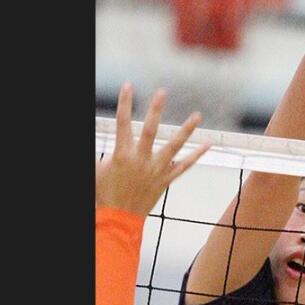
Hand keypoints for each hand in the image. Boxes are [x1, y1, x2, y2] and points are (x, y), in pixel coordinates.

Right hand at [96, 82, 211, 213]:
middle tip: (162, 92)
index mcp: (122, 154)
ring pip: (174, 146)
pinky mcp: (164, 180)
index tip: (127, 85)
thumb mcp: (97, 169)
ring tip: (197, 115)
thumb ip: (104, 151)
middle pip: (150, 129)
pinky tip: (207, 145)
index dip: (124, 102)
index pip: (122, 122)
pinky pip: (183, 166)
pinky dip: (196, 155)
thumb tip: (108, 138)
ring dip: (186, 130)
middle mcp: (140, 160)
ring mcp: (155, 170)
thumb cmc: (103, 194)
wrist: (117, 219)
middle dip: (155, 109)